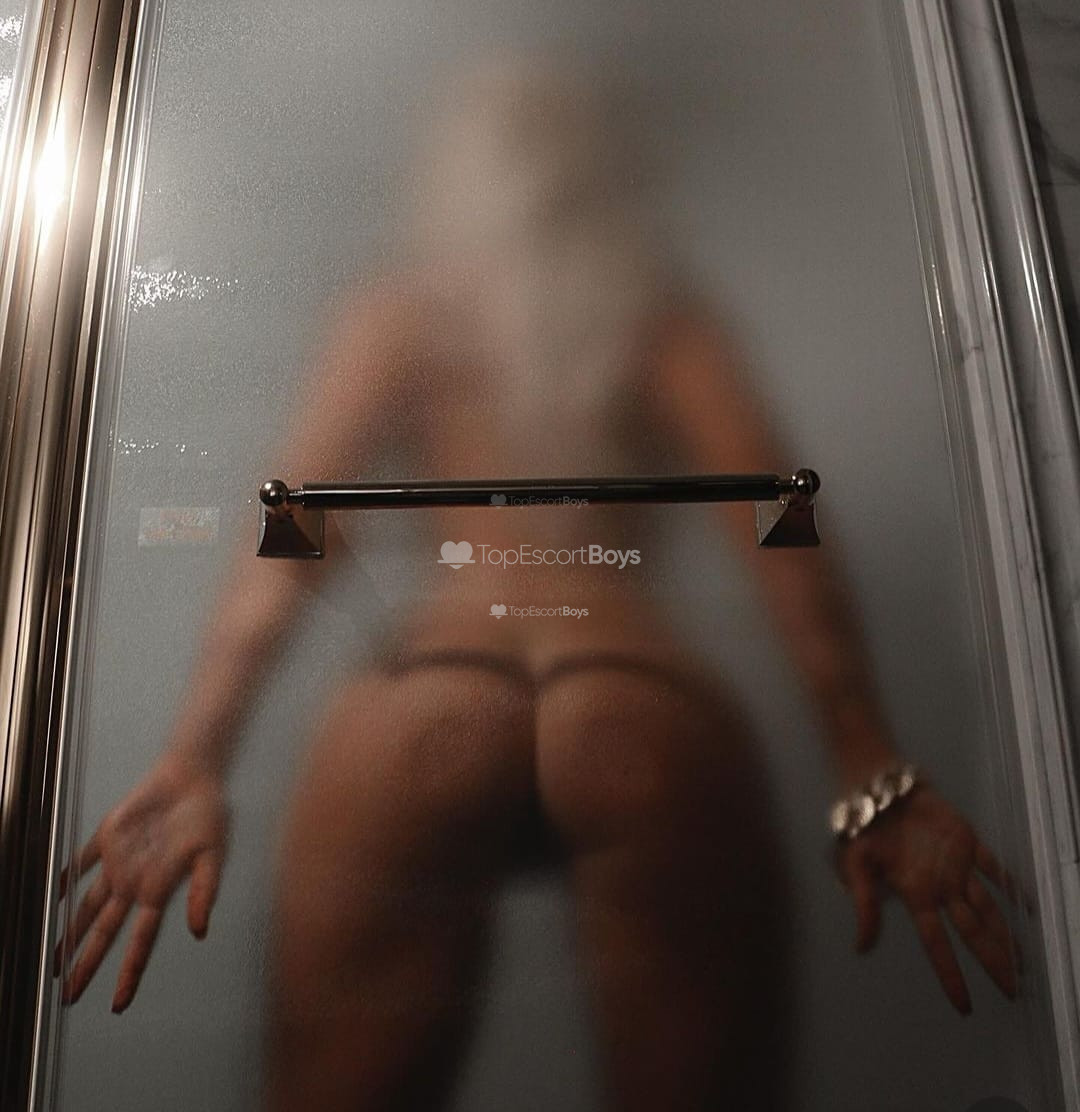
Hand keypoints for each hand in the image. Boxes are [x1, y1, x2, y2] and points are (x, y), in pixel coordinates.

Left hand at [55, 752, 228, 1012]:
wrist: (193, 775)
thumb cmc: (207, 814)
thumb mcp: (213, 854)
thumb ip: (205, 891)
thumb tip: (200, 930)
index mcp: (159, 891)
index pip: (140, 942)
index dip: (129, 973)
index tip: (117, 1003)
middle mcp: (135, 882)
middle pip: (104, 932)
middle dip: (87, 964)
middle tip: (67, 995)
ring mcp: (120, 861)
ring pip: (88, 905)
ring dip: (71, 932)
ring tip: (54, 960)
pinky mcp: (109, 836)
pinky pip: (83, 860)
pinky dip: (68, 876)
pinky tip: (55, 892)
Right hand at [837, 783, 1017, 1013]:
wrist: (875, 787)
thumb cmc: (861, 828)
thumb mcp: (854, 867)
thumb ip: (864, 905)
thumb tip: (862, 947)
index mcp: (914, 897)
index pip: (937, 946)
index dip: (951, 975)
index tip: (964, 1007)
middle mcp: (939, 888)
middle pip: (972, 933)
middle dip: (994, 962)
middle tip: (1015, 992)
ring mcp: (955, 866)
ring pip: (988, 908)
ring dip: (1006, 934)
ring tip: (1024, 964)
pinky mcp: (965, 840)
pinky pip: (992, 866)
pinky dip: (1010, 884)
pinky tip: (1027, 904)